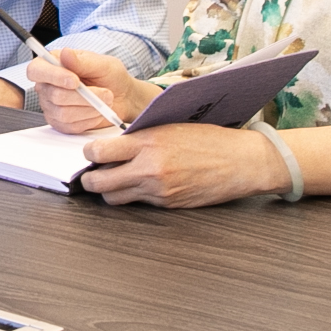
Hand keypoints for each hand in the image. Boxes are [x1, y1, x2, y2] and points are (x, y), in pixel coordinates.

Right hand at [23, 48, 154, 134]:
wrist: (123, 97)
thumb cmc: (110, 77)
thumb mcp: (102, 64)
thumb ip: (82, 61)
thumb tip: (65, 53)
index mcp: (52, 64)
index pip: (36, 70)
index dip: (52, 76)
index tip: (75, 81)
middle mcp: (47, 86)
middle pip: (54, 95)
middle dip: (84, 96)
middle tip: (105, 93)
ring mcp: (51, 106)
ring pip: (63, 112)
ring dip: (89, 108)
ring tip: (105, 101)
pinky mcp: (60, 123)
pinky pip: (69, 126)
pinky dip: (88, 120)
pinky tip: (98, 112)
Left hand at [75, 122, 288, 207]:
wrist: (241, 162)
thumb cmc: (209, 139)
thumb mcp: (169, 126)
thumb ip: (140, 136)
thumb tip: (112, 142)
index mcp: (148, 143)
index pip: (99, 152)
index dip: (89, 153)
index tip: (91, 152)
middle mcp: (149, 169)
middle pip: (99, 183)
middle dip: (89, 179)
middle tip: (91, 174)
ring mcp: (158, 190)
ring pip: (114, 198)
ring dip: (108, 191)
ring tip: (113, 180)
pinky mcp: (167, 204)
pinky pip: (138, 203)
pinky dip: (133, 195)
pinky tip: (140, 184)